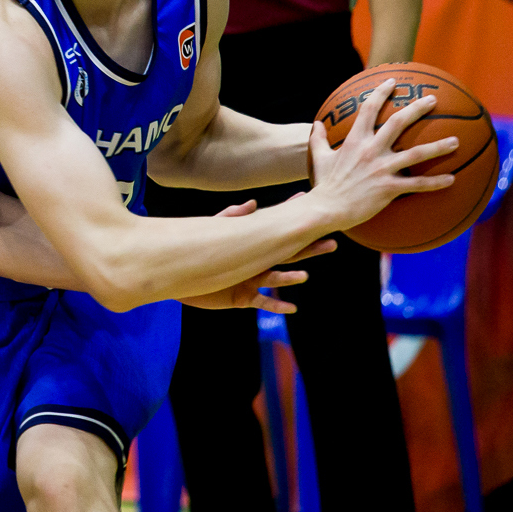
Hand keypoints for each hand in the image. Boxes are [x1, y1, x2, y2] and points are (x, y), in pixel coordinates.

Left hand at [180, 200, 324, 313]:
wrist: (181, 276)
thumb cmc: (197, 251)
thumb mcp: (213, 231)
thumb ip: (231, 217)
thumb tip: (252, 203)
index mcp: (252, 245)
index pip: (278, 232)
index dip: (295, 223)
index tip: (314, 213)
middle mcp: (256, 263)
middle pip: (287, 255)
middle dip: (308, 250)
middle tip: (331, 243)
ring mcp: (251, 281)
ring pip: (275, 279)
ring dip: (290, 278)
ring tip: (304, 276)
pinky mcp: (242, 298)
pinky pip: (263, 302)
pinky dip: (277, 305)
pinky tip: (291, 308)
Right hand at [307, 78, 457, 233]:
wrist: (326, 208)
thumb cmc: (324, 184)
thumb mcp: (319, 158)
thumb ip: (318, 139)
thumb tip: (316, 124)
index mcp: (355, 141)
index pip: (368, 109)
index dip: (380, 92)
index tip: (392, 80)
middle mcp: (371, 150)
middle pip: (398, 123)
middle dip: (416, 109)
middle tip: (433, 100)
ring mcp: (381, 169)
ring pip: (416, 154)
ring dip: (438, 146)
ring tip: (456, 141)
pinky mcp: (388, 188)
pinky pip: (417, 184)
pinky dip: (435, 182)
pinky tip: (452, 179)